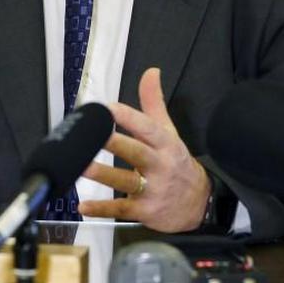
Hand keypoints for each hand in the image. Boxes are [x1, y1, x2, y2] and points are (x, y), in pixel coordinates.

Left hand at [79, 68, 210, 231]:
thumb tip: (150, 71)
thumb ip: (154, 102)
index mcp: (165, 144)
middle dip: (115, 143)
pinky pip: (121, 209)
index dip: (128, 117)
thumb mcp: (169, 132)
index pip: (147, 128)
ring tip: (82, 167)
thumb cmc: (176, 163)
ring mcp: (153, 190)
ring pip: (127, 181)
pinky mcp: (145, 211)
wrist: (200, 204)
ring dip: (104, 175)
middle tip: (93, 135)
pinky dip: (102, 210)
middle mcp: (160, 166)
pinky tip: (83, 206)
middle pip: (136, 153)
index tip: (107, 108)